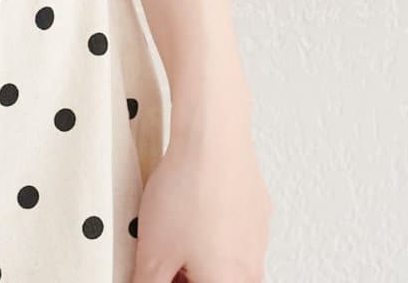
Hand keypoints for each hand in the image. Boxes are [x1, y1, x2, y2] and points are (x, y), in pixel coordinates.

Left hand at [131, 113, 271, 281]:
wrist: (213, 140)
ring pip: (228, 262)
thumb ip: (148, 282)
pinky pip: (237, 233)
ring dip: (202, 255)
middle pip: (215, 278)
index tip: (160, 269)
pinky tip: (194, 205)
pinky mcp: (259, 212)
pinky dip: (215, 229)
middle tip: (163, 256)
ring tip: (174, 228)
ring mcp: (259, 240)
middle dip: (188, 272)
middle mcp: (252, 271)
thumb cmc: (187, 193)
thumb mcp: (152, 251)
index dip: (173, 278)